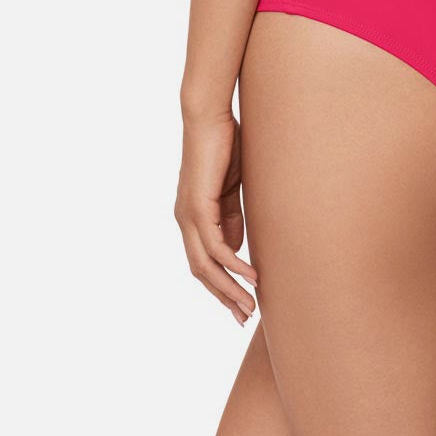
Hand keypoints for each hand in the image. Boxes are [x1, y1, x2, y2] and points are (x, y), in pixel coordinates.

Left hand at [174, 110, 258, 325]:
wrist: (210, 117)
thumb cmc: (224, 146)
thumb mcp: (231, 189)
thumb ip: (232, 217)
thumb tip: (236, 247)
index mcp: (192, 218)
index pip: (204, 263)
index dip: (222, 286)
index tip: (241, 305)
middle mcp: (185, 221)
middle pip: (201, 272)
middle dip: (224, 297)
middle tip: (245, 317)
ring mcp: (188, 215)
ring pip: (205, 265)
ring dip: (229, 288)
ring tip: (249, 305)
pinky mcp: (198, 206)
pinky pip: (214, 245)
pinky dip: (232, 263)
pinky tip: (250, 275)